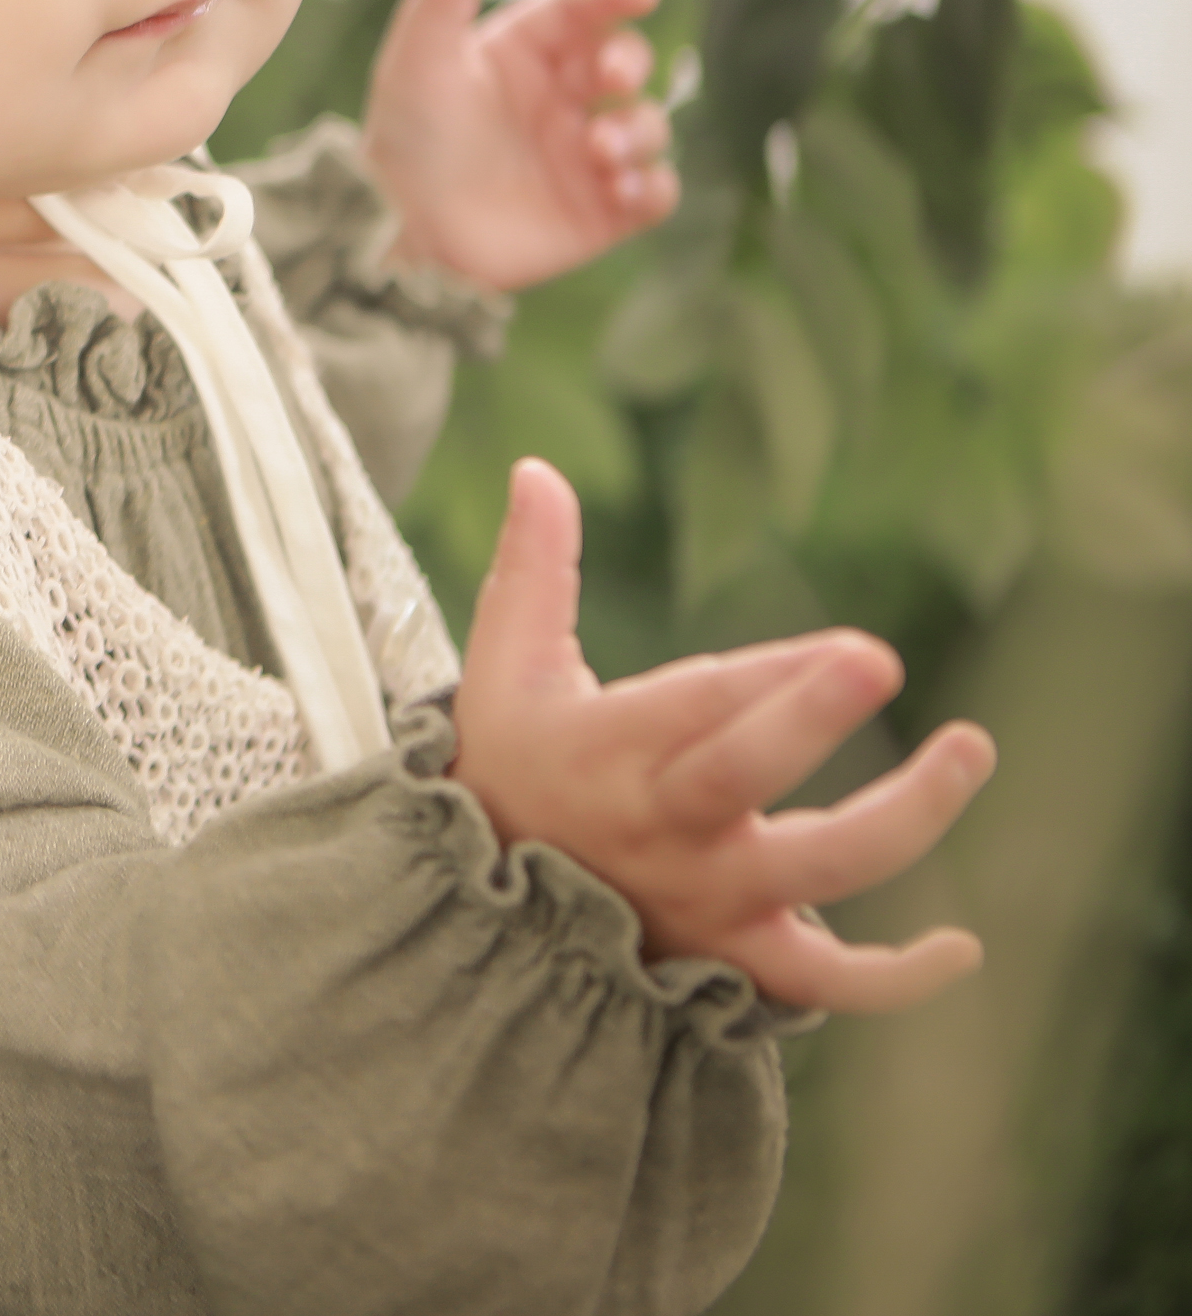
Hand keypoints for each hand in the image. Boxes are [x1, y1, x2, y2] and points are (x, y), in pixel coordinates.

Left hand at [361, 0, 676, 292]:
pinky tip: (623, 188)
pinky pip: (655, 194)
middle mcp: (559, 99)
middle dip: (630, 61)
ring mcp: (582, 156)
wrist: (399, 229)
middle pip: (624, 62)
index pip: (580, 11)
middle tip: (610, 75)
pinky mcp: (599, 214)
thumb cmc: (403, 138)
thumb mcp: (417, 57)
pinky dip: (653, 188)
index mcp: (521, 54)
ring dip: (640, 131)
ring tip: (600, 148)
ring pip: (648, 126)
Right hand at [450, 460, 996, 1014]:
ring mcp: (706, 900)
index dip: (768, 678)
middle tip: (878, 659)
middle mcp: (661, 827)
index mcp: (606, 749)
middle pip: (740, 777)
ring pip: (815, 872)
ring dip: (904, 818)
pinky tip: (961, 947)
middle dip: (808, 719)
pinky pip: (825, 983)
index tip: (850, 648)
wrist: (483, 911)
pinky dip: (896, 977)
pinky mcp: (736, 961)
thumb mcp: (505, 663)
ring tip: (969, 749)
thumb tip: (537, 469)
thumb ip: (533, 567)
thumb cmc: (511, 763)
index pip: (694, 705)